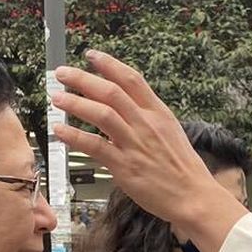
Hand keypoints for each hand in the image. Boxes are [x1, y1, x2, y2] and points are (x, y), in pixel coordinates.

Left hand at [51, 52, 246, 251]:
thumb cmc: (182, 168)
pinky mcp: (125, 166)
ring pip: (102, 114)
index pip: (131, 79)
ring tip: (57, 98)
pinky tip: (60, 131)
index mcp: (158, 113)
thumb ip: (147, 117)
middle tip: (63, 73)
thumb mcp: (170, 132)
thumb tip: (126, 106)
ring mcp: (135, 144)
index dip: (109, 64)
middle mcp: (146, 124)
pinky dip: (75, 136)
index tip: (91, 56)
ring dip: (76, 103)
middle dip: (83, 79)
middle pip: (111, 92)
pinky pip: (95, 146)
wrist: (194, 196)